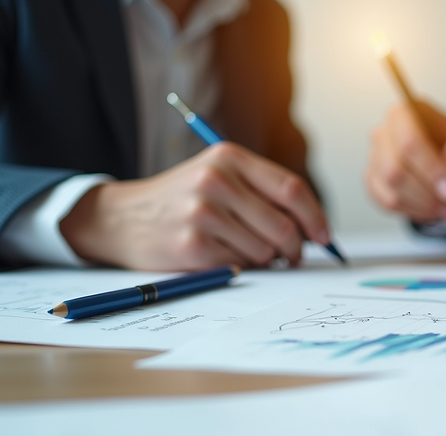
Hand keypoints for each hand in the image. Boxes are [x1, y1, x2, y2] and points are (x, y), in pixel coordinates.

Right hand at [60, 143, 328, 270]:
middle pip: (284, 226)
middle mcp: (217, 180)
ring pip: (266, 250)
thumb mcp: (219, 175)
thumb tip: (314, 228)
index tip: (324, 237)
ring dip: (266, 260)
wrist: (122, 217)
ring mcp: (203, 213)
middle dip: (296, 249)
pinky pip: (240, 265)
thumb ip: (263, 192)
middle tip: (293, 258)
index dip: (316, 217)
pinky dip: (240, 267)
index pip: (292, 190)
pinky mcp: (193, 246)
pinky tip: (221, 256)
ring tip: (245, 250)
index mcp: (230, 157)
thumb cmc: (183, 199)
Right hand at [366, 101, 445, 221]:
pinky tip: (430, 208)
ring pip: (391, 192)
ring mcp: (375, 158)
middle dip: (427, 194)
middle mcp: (384, 133)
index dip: (431, 170)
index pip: (409, 143)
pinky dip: (412, 211)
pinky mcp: (373, 180)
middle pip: (396, 171)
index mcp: (406, 113)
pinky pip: (386, 203)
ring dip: (422, 206)